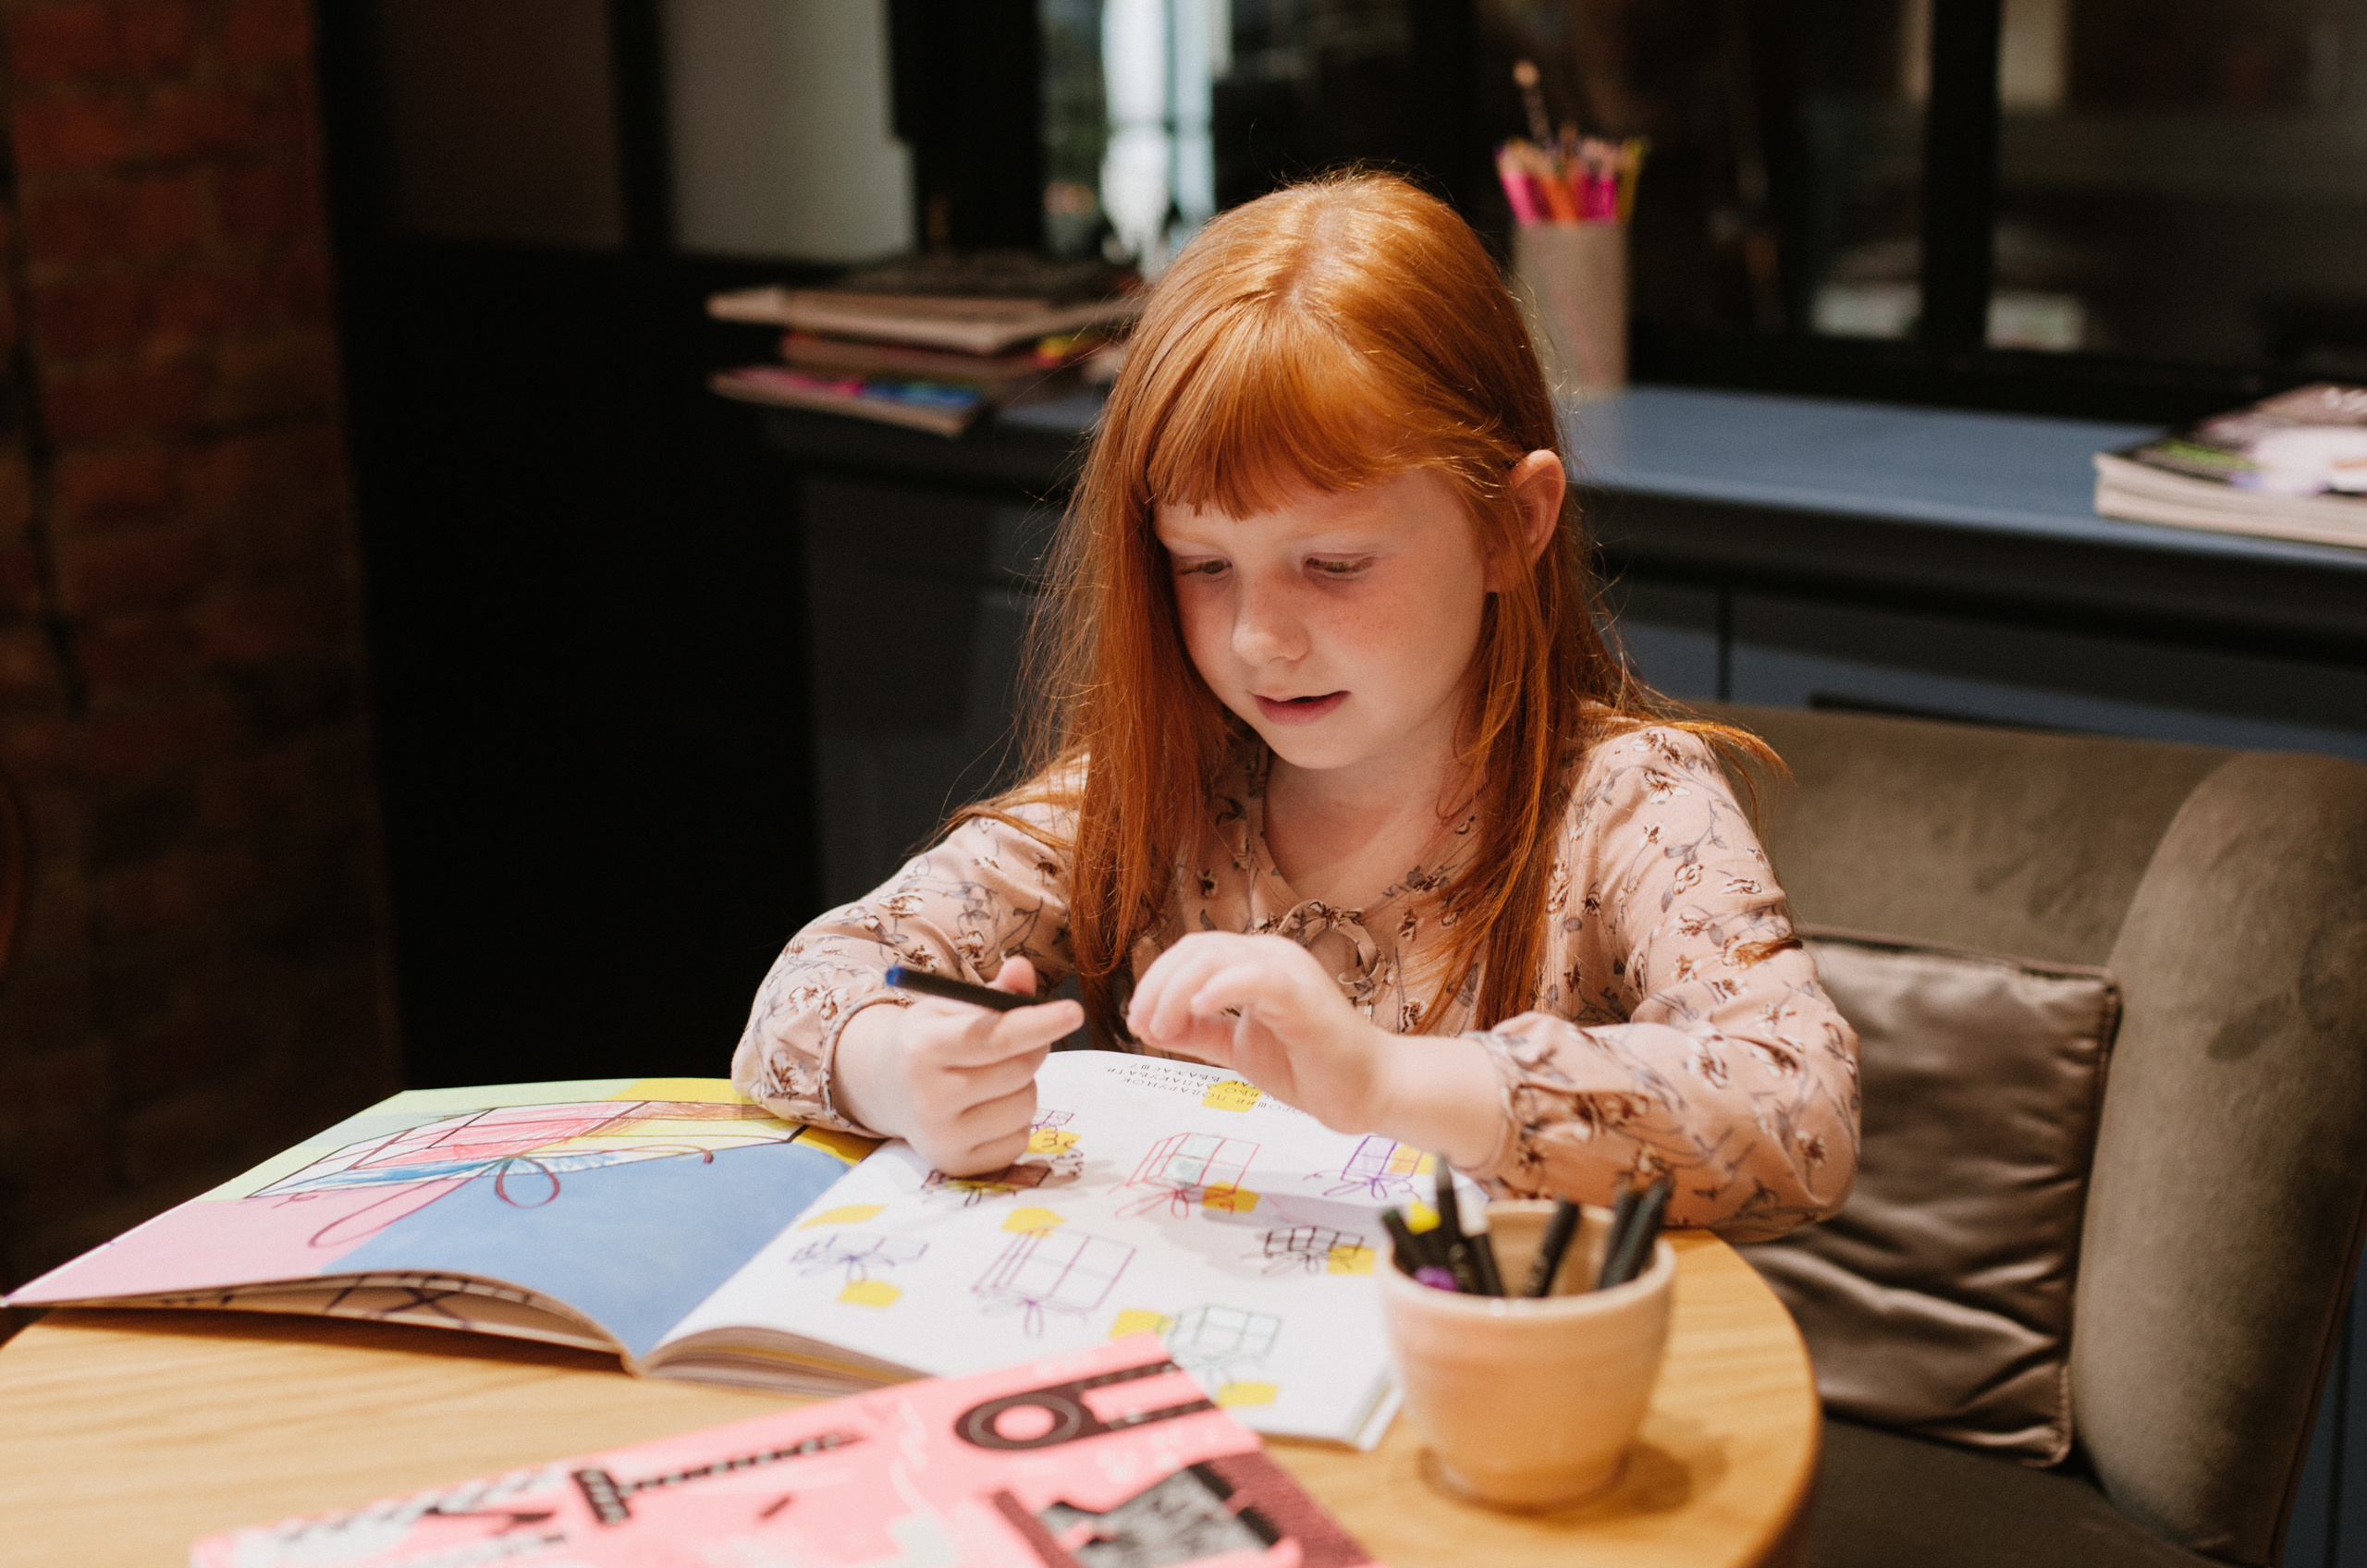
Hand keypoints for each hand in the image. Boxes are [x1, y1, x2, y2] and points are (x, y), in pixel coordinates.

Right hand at [833, 957, 1079, 1175]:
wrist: (887, 1088)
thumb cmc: (928, 1039)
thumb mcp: (951, 1006)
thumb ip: (994, 991)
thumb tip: (1024, 971)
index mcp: (922, 1049)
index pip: (993, 1038)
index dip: (1039, 1023)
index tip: (1074, 1011)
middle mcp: (927, 1098)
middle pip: (1018, 1071)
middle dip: (1032, 1049)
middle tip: (1021, 1041)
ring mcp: (942, 1138)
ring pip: (1025, 1106)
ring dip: (1024, 1086)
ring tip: (993, 1077)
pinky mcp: (958, 1166)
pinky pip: (1019, 1139)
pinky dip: (1015, 1121)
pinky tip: (987, 1108)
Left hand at [1125, 933, 1396, 1131]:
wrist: (1366, 1092)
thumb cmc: (1310, 1067)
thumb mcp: (1238, 1048)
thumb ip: (1201, 1033)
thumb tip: (1154, 1024)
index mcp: (1256, 964)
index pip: (1193, 953)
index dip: (1157, 981)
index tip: (1137, 1020)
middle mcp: (1271, 956)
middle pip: (1196, 949)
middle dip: (1158, 985)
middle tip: (1141, 1024)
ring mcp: (1288, 971)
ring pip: (1216, 958)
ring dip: (1176, 991)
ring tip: (1161, 1027)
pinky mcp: (1302, 995)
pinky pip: (1254, 978)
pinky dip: (1219, 988)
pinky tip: (1198, 1010)